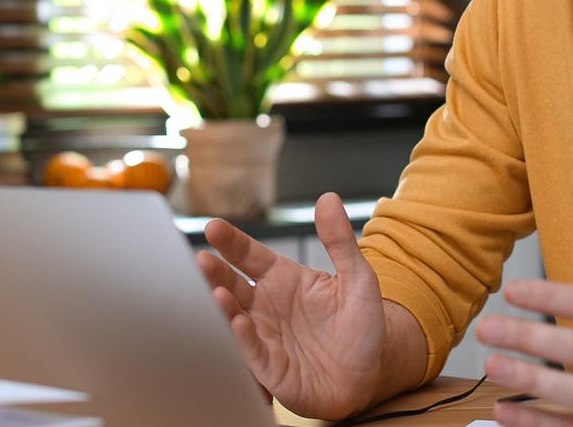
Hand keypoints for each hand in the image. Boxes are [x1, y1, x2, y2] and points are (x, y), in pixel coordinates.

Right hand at [196, 192, 387, 419]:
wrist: (371, 374)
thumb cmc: (362, 326)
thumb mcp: (358, 279)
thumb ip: (341, 241)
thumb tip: (329, 199)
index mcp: (283, 279)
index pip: (249, 255)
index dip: (231, 242)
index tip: (214, 227)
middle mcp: (266, 306)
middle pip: (232, 284)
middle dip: (214, 273)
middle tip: (201, 260)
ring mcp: (264, 336)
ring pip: (233, 317)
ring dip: (222, 305)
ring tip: (217, 291)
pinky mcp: (269, 368)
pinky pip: (252, 352)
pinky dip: (243, 339)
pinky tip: (239, 323)